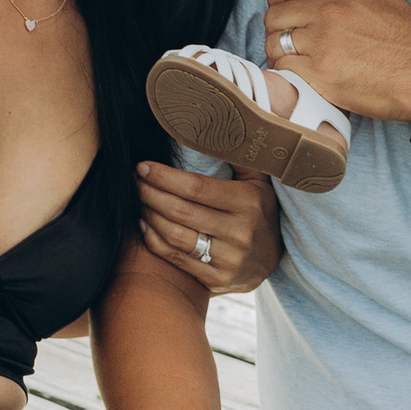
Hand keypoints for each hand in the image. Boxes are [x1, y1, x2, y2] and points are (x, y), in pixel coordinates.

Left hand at [136, 161, 279, 292]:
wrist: (275, 259)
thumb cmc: (259, 211)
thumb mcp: (259, 182)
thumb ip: (236, 157)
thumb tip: (209, 130)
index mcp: (248, 203)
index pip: (196, 187)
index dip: (164, 177)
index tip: (144, 167)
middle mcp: (240, 233)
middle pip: (180, 211)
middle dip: (150, 193)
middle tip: (135, 181)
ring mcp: (229, 260)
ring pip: (175, 236)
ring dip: (149, 215)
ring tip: (139, 200)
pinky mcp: (217, 280)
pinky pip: (176, 259)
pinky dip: (154, 240)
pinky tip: (144, 224)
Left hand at [259, 0, 410, 122]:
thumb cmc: (408, 39)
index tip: (279, 5)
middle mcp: (327, 12)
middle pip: (275, 14)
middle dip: (276, 27)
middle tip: (287, 38)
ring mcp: (321, 43)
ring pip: (274, 43)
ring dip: (278, 52)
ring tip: (292, 58)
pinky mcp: (320, 73)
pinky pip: (284, 69)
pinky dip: (287, 73)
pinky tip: (301, 75)